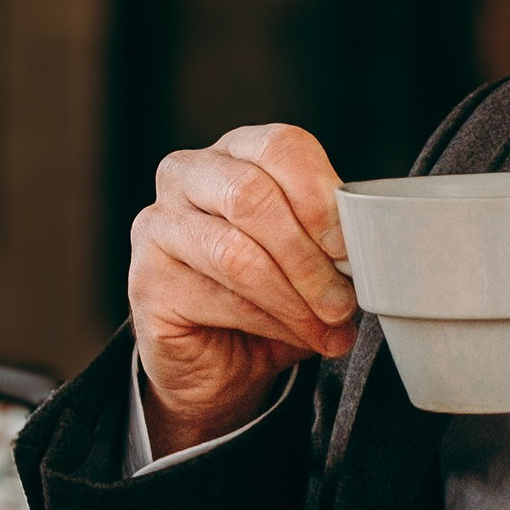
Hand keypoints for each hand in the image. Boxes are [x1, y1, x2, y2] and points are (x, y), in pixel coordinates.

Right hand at [128, 123, 355, 454]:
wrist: (216, 363)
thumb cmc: (268, 298)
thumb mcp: (310, 259)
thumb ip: (329, 243)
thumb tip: (364, 252)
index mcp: (235, 153)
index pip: (279, 147)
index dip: (320, 195)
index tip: (350, 246)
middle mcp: (187, 176)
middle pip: (252, 196)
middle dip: (308, 256)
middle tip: (343, 300)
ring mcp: (157, 226)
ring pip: (236, 253)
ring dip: (294, 297)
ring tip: (328, 325)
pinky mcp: (145, 280)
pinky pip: (217, 297)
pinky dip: (270, 322)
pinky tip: (296, 336)